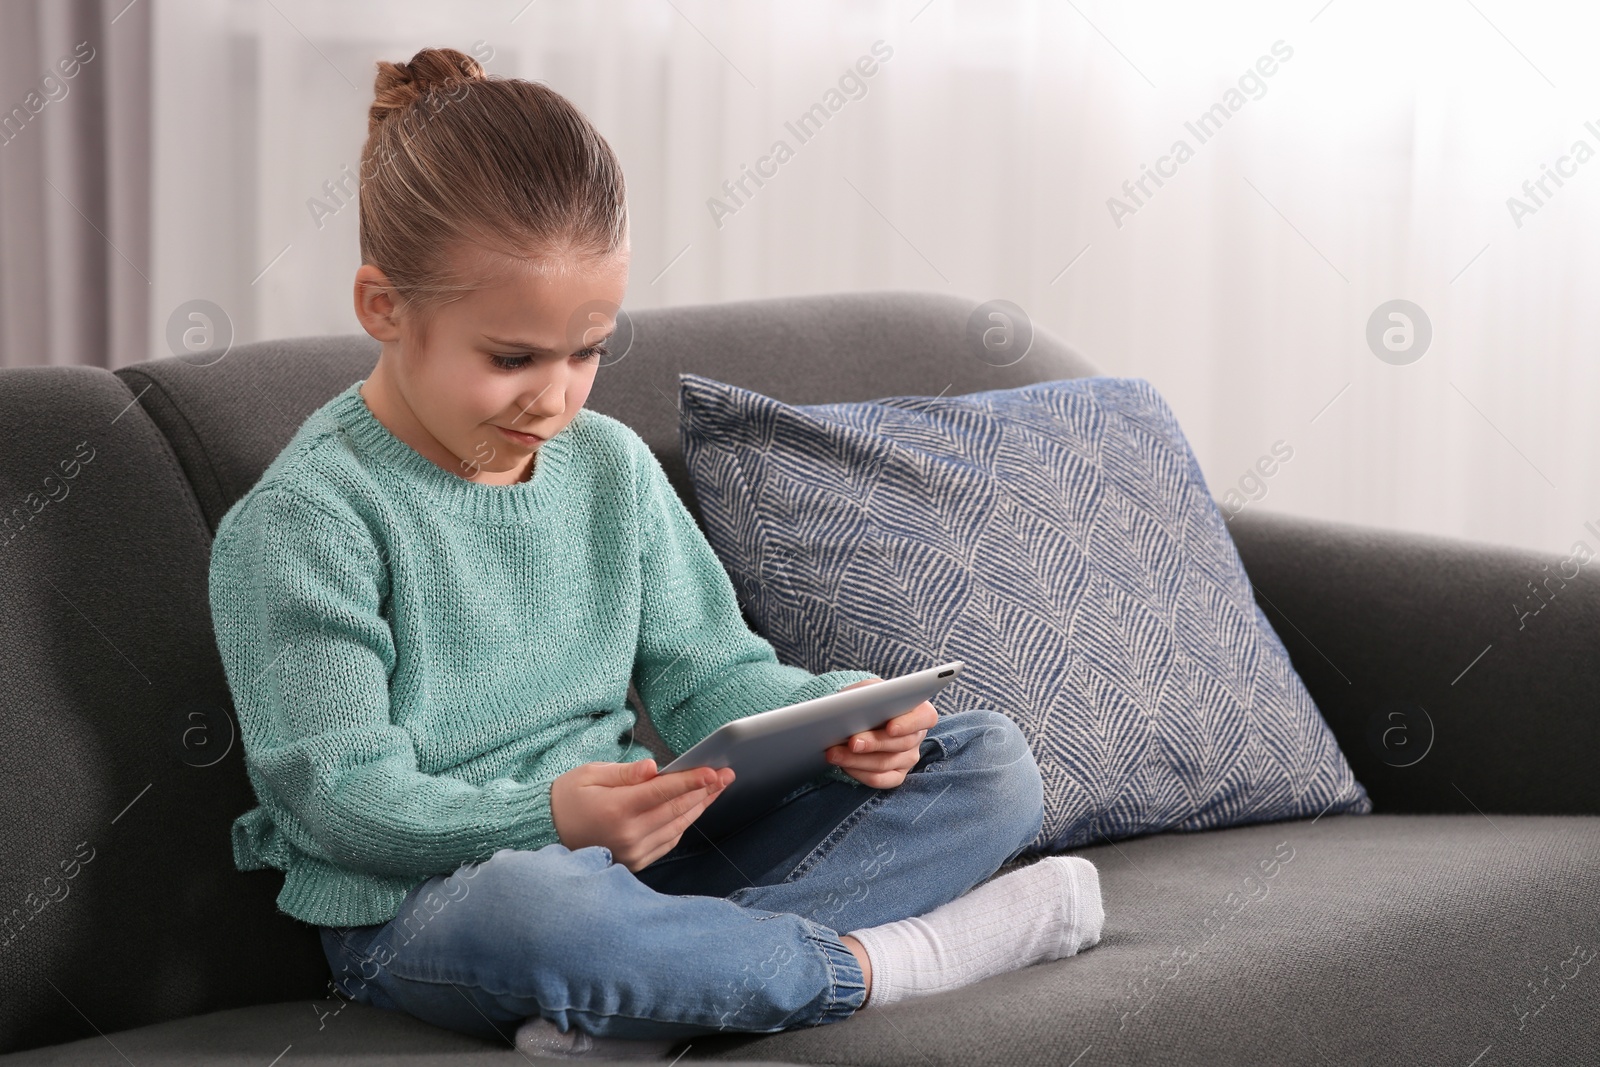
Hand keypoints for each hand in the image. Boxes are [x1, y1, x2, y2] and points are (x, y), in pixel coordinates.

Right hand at [550, 759, 735, 871]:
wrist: (544, 833)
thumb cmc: (567, 798)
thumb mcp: (591, 775)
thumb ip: (626, 773)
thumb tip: (654, 768)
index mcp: (617, 810)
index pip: (664, 792)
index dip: (693, 781)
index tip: (715, 771)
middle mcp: (628, 834)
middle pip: (677, 809)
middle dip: (705, 791)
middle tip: (727, 775)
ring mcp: (633, 852)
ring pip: (677, 826)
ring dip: (699, 807)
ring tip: (716, 789)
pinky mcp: (634, 862)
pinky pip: (668, 842)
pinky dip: (683, 824)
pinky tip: (694, 809)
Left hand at [825, 678, 937, 788]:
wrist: (859, 716)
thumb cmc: (867, 699)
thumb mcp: (868, 689)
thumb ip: (866, 693)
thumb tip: (852, 707)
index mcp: (919, 711)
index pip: (925, 718)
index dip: (909, 724)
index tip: (890, 727)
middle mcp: (916, 737)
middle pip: (900, 744)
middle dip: (874, 744)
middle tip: (852, 742)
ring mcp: (908, 759)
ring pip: (885, 764)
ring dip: (857, 760)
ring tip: (834, 753)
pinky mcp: (895, 775)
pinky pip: (879, 780)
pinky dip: (859, 774)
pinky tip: (843, 766)